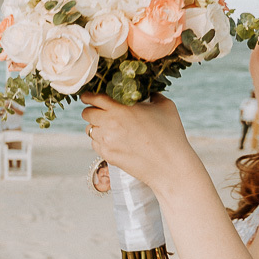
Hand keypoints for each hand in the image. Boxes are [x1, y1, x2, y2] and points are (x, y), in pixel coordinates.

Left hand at [80, 92, 194, 189]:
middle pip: (87, 113)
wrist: (170, 165)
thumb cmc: (171, 134)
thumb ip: (153, 95)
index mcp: (121, 108)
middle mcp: (109, 123)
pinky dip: (100, 141)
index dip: (88, 96)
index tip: (87, 97)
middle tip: (98, 112)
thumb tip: (149, 92)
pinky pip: (95, 144)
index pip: (94, 98)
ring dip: (96, 127)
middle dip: (91, 111)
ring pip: (90, 130)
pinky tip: (112, 141)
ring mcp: (106, 141)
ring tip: (109, 128)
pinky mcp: (107, 155)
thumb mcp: (166, 107)